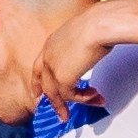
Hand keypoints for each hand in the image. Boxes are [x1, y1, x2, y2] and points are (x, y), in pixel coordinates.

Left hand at [32, 5, 109, 120]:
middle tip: (62, 113)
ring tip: (92, 102)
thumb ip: (81, 47)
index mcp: (51, 43)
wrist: (99, 25)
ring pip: (57, 94)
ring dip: (78, 101)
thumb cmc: (98, 24)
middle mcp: (48, 55)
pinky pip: (71, 96)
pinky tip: (94, 96)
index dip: (38, 81)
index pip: (39, 66)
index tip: (38, 93)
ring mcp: (52, 67)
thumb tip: (89, 54)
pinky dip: (84, 98)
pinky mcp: (61, 78)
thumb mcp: (84, 35)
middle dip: (53, 101)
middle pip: (45, 85)